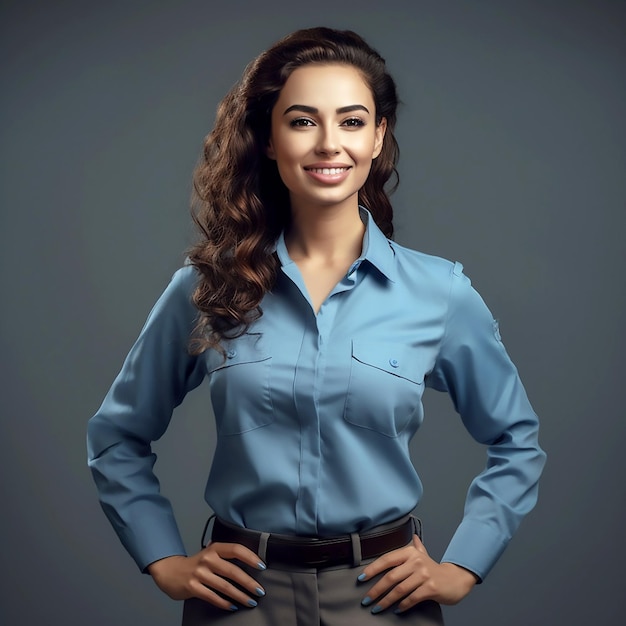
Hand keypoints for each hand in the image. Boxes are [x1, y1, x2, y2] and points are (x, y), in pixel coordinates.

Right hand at [147, 542, 265, 610]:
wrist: (170, 571)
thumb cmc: (196, 563)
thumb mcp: (210, 554)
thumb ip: (226, 556)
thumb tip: (251, 562)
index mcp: (214, 548)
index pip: (236, 549)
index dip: (250, 557)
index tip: (262, 566)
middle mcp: (207, 559)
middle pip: (233, 571)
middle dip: (249, 583)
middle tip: (259, 591)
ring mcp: (200, 573)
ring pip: (225, 586)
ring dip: (240, 596)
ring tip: (250, 601)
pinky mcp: (193, 587)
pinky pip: (212, 597)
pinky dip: (224, 603)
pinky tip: (232, 606)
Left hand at [358, 535, 477, 613]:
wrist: (455, 579)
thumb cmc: (434, 569)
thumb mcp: (424, 555)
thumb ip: (416, 546)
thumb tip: (413, 535)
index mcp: (410, 552)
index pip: (386, 559)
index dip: (372, 569)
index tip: (361, 579)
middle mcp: (416, 561)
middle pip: (390, 577)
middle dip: (376, 590)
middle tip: (366, 600)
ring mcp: (423, 574)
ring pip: (399, 589)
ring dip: (386, 601)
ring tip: (377, 608)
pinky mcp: (431, 588)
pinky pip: (412, 598)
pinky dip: (402, 605)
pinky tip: (396, 610)